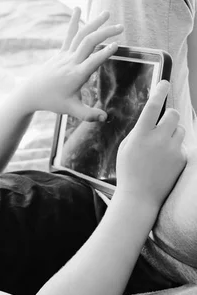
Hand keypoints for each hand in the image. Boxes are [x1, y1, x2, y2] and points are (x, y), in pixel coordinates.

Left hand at [20, 8, 122, 120]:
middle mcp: (71, 62)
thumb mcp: (70, 110)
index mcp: (76, 76)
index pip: (92, 62)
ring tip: (107, 14)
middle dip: (105, 33)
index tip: (117, 46)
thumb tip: (105, 118)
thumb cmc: (52, 101)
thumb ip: (88, 114)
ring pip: (80, 35)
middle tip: (121, 28)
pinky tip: (78, 9)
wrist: (32, 93)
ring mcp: (65, 55)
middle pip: (88, 43)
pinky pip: (69, 34)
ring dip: (94, 23)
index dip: (104, 54)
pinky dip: (75, 21)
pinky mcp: (61, 52)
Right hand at [115, 80, 186, 209]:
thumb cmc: (129, 171)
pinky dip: (175, 149)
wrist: (140, 196)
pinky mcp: (182, 158)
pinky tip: (164, 162)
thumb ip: (139, 132)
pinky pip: (182, 145)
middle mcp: (158, 140)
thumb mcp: (126, 148)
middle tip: (162, 125)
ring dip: (172, 134)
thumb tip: (153, 119)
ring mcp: (172, 149)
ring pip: (180, 129)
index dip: (159, 92)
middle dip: (169, 117)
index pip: (152, 107)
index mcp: (140, 136)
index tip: (164, 83)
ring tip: (161, 149)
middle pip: (173, 115)